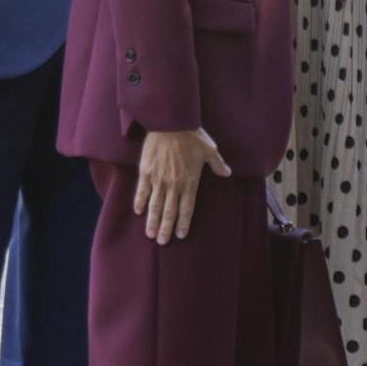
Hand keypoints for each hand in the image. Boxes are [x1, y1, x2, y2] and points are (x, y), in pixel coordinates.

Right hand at [135, 126, 230, 243]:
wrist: (171, 123)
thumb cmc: (192, 135)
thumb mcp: (210, 149)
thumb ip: (218, 164)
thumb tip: (227, 173)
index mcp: (190, 181)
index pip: (187, 208)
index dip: (184, 223)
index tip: (181, 235)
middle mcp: (174, 185)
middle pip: (169, 212)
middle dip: (166, 228)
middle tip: (163, 242)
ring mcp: (158, 179)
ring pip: (155, 206)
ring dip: (152, 221)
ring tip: (150, 235)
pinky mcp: (146, 172)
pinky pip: (142, 191)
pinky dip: (140, 202)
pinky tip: (138, 212)